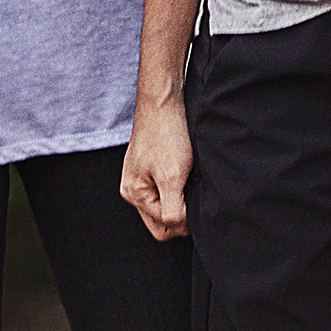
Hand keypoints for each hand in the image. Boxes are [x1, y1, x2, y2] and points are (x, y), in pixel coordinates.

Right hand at [119, 95, 192, 240]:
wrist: (164, 102)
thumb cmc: (166, 135)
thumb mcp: (172, 176)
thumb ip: (173, 208)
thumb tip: (179, 227)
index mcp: (134, 195)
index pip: (162, 228)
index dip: (183, 222)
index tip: (197, 204)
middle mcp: (134, 190)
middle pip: (161, 220)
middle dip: (181, 215)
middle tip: (196, 196)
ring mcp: (141, 178)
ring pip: (165, 204)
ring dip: (181, 200)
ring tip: (192, 183)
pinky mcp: (151, 167)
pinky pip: (165, 189)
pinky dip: (179, 187)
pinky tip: (189, 175)